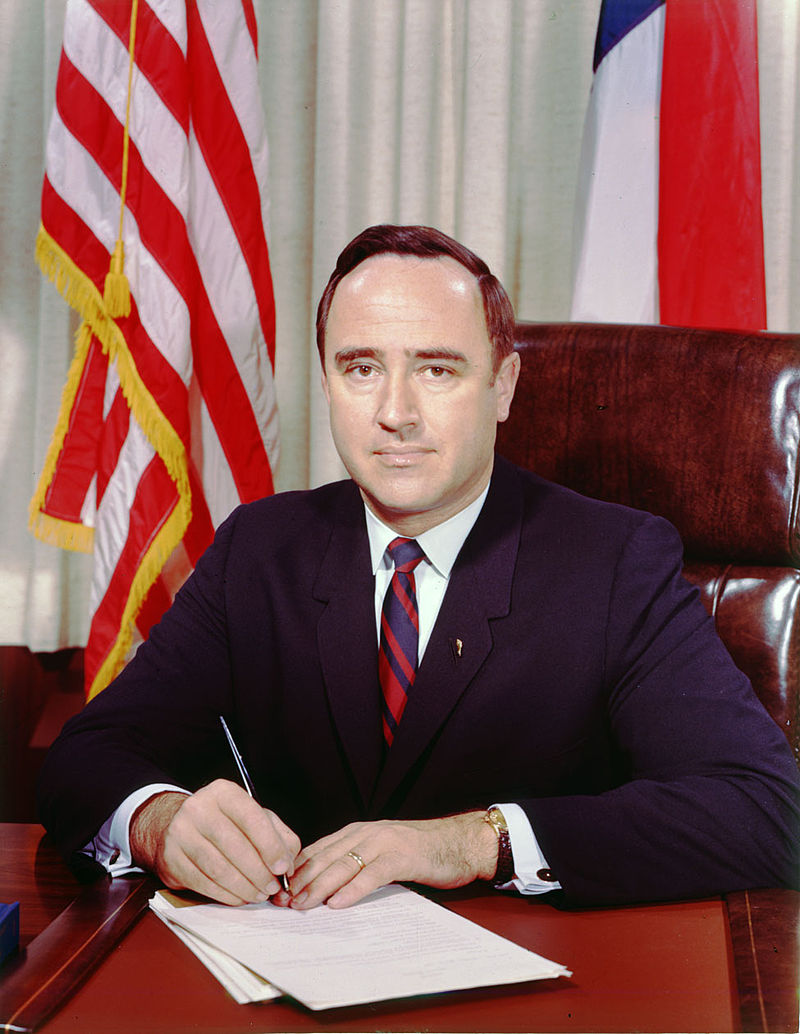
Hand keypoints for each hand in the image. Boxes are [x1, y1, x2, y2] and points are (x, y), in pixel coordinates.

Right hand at [129, 780, 300, 905]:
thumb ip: (278, 835)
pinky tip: (239, 897)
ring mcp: (181, 832)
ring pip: (219, 868)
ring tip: (258, 895)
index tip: (283, 867)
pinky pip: (203, 882)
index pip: (252, 818)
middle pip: (235, 846)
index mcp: (224, 792)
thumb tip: (288, 863)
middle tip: (273, 888)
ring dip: (244, 887)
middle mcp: (199, 808)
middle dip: (259, 873)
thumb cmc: (225, 823)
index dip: (271, 846)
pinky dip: (226, 895)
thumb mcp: (253, 818)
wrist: (178, 827)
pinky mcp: (171, 858)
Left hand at [276, 811, 497, 910]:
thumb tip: (322, 889)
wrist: (457, 843)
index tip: (278, 890)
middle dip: (301, 880)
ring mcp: (383, 842)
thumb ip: (354, 864)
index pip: (318, 849)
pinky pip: (372, 874)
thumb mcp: (379, 853)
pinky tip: (338, 903)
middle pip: (325, 857)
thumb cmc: (418, 851)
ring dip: (319, 886)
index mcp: (357, 832)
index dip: (296, 870)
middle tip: (283, 902)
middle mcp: (365, 832)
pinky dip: (353, 889)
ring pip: (343, 864)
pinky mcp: (401, 856)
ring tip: (302, 905)